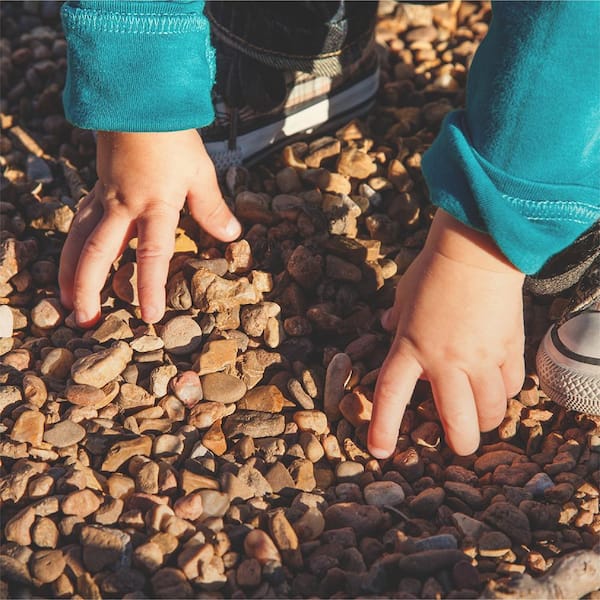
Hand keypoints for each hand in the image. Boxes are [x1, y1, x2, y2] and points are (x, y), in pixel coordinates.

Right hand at [59, 130, 239, 325]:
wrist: (139, 101)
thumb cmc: (172, 137)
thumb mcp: (200, 173)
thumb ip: (212, 208)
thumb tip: (231, 235)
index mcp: (154, 206)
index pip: (152, 255)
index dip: (150, 288)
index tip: (150, 316)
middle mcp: (123, 206)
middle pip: (99, 253)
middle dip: (89, 288)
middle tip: (84, 320)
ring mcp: (105, 198)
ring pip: (78, 239)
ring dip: (69, 271)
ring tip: (64, 298)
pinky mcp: (96, 189)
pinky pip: (78, 222)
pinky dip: (71, 245)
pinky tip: (71, 259)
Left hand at [368, 210, 524, 456]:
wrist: (477, 250)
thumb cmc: (434, 270)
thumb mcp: (404, 295)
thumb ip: (396, 317)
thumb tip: (386, 325)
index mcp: (410, 347)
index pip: (391, 396)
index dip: (383, 427)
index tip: (378, 451)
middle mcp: (445, 360)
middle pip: (455, 420)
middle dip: (460, 443)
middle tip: (460, 446)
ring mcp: (480, 357)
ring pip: (491, 410)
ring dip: (487, 420)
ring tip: (482, 417)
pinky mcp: (508, 348)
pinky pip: (512, 385)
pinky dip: (506, 392)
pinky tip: (500, 385)